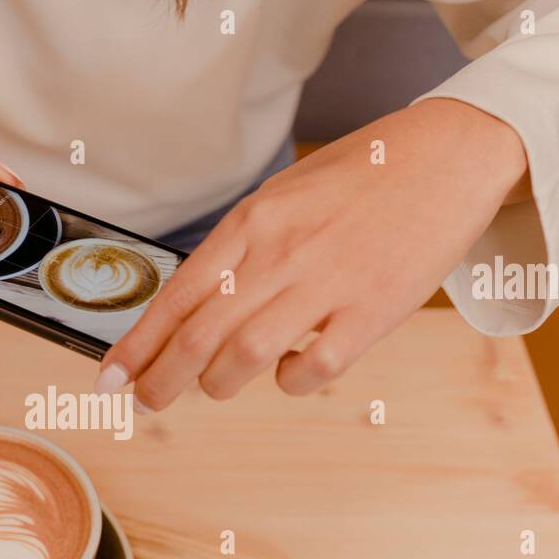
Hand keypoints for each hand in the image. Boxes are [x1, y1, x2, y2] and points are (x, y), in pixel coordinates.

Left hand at [95, 99, 528, 407]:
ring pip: (246, 357)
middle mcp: (279, 254)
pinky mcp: (372, 311)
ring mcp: (326, 284)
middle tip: (145, 401)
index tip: (111, 378)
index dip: (137, 345)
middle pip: (199, 335)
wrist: (447, 156)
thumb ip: (240, 247)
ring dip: (217, 384)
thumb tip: (195, 303)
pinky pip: (314, 368)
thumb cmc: (360, 176)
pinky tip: (291, 372)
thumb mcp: (282, 195)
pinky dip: (292, 381)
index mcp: (251, 223)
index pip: (176, 296)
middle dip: (162, 380)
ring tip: (212, 387)